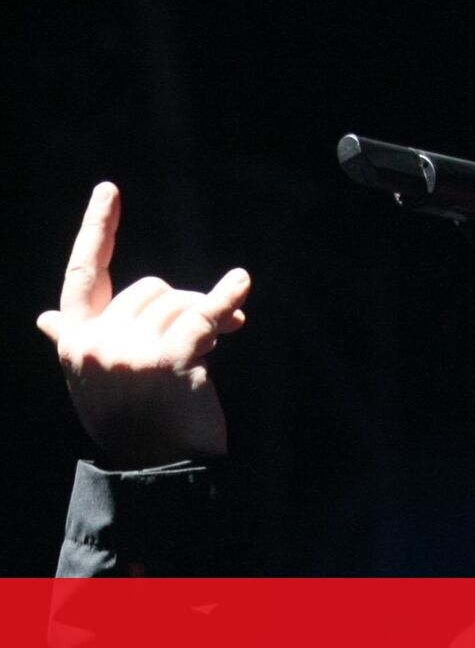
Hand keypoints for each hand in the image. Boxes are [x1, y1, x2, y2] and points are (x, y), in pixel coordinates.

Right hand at [36, 182, 250, 467]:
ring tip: (208, 352)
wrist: (159, 471)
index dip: (96, 230)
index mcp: (75, 341)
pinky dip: (226, 299)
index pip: (82, 274)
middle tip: (205, 338)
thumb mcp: (94, 379)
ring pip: (180, 303)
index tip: (109, 191)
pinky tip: (241, 283)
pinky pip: (203, 316)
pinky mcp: (166, 362)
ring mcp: (128, 353)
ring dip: (206, 319)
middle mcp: (94, 343)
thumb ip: (77, 343)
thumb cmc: (134, 422)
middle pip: (152, 288)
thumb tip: (44, 319)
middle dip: (184, 306)